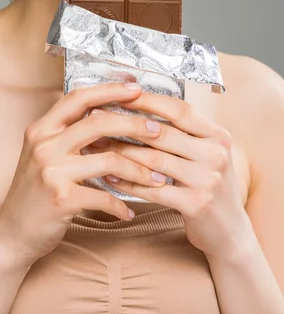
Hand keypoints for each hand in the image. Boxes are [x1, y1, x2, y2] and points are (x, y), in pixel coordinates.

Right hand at [0, 82, 168, 264]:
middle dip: (134, 123)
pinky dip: (121, 205)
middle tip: (158, 130)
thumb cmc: (33, 192)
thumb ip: (66, 134)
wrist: (10, 233)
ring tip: (157, 178)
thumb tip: (105, 113)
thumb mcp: (42, 154)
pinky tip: (128, 211)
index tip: (136, 89)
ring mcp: (52, 171)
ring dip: (139, 169)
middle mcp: (44, 145)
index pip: (79, 98)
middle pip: (98, 122)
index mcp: (41, 129)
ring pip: (109, 159)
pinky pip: (105, 196)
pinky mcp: (62, 198)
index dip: (110, 90)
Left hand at [87, 91, 250, 259]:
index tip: (119, 95)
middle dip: (125, 125)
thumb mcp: (206, 153)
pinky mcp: (196, 204)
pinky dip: (128, 182)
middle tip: (96, 118)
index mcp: (217, 135)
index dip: (148, 101)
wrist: (230, 231)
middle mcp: (215, 154)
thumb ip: (183, 132)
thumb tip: (139, 105)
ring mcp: (207, 179)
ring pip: (153, 159)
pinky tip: (110, 177)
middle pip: (162, 133)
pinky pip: (153, 189)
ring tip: (96, 146)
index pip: (179, 110)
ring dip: (120, 152)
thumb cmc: (208, 184)